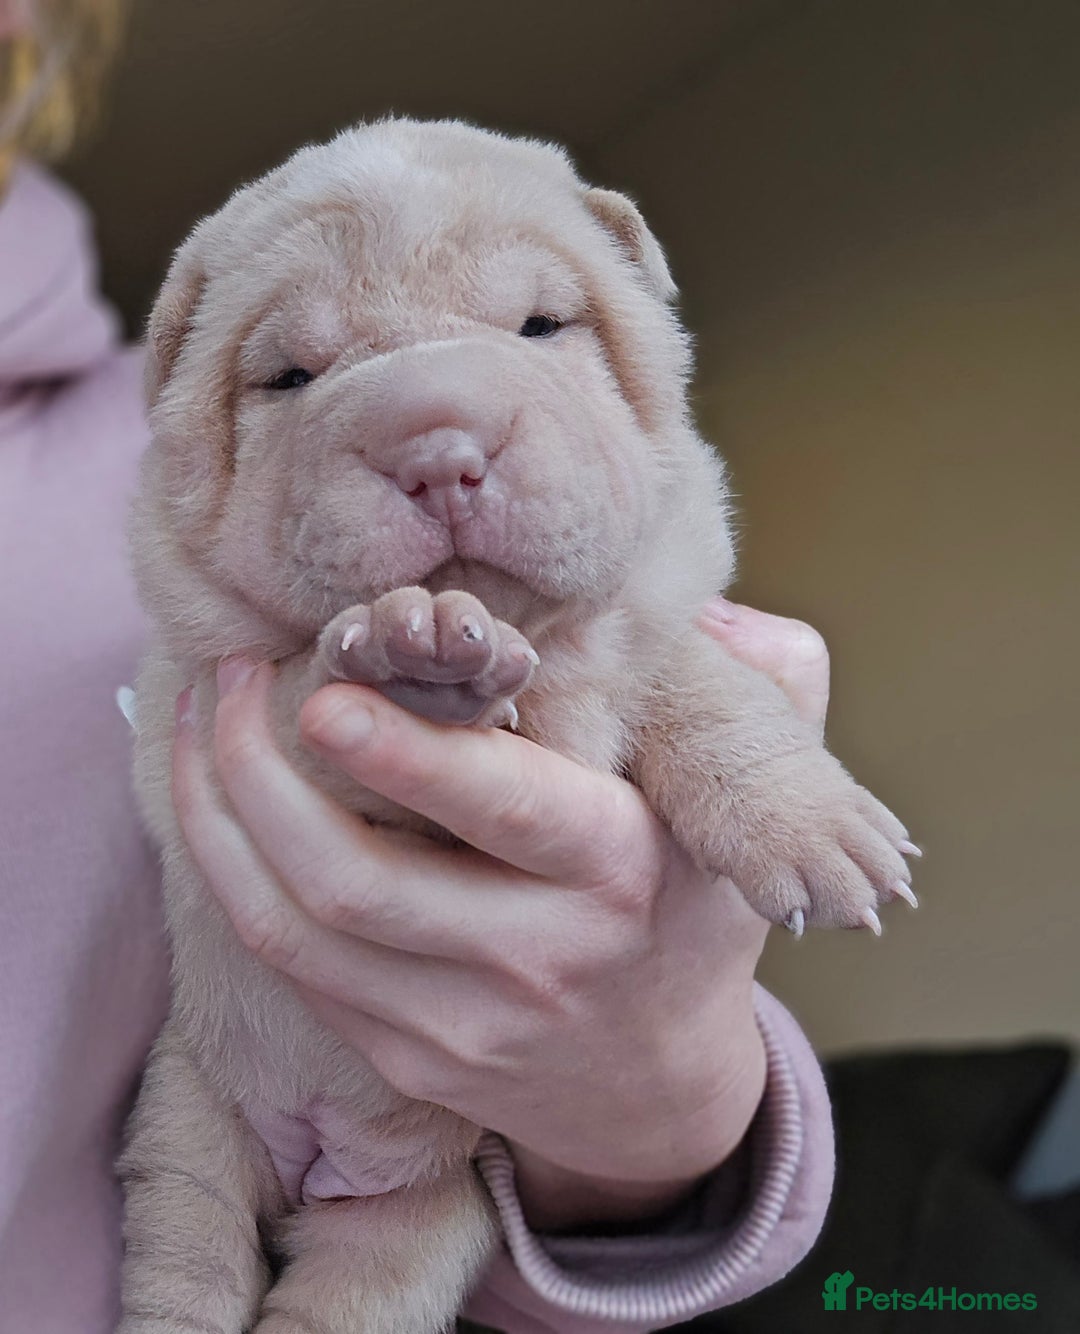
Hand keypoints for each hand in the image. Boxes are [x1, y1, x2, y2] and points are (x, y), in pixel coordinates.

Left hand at [173, 598, 830, 1228]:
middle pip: (359, 880)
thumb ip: (771, 693)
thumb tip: (722, 613)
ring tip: (197, 723)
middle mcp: (537, 959)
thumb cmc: (690, 913)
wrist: (659, 1086)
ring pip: (296, 930)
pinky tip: (217, 806)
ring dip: (217, 820)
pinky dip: (233, 877)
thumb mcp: (751, 804)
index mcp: (622, 872)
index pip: (505, 811)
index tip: (323, 691)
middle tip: (226, 679)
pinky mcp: (404, 1060)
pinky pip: (290, 967)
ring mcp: (459, 1026)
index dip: (403, 754)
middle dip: (258, 774)